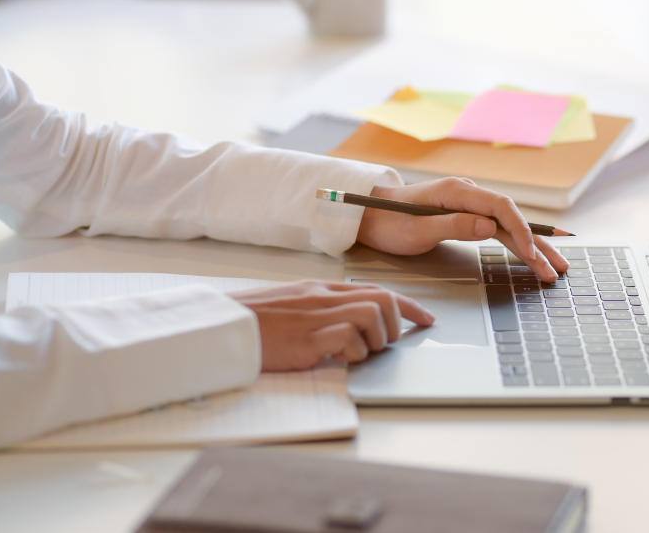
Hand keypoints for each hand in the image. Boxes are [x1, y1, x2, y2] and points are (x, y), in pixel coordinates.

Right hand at [230, 280, 434, 370]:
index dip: (407, 304)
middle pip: (382, 299)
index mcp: (319, 289)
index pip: (375, 290)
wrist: (222, 327)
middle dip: (396, 323)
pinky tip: (336, 358)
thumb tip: (348, 328)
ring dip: (374, 340)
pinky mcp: (307, 338)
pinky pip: (348, 338)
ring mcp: (315, 316)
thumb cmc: (251, 322)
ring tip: (355, 353)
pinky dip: (352, 352)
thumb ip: (319, 311)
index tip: (426, 318)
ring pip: (372, 315)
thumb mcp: (291, 307)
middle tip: (384, 344)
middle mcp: (322, 297)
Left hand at [356, 178, 569, 282]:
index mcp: (458, 192)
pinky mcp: (468, 215)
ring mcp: (470, 204)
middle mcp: (469, 194)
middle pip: (512, 218)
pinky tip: (533, 255)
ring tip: (553, 268)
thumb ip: (453, 226)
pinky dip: (517, 245)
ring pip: (509, 227)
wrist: (370, 215)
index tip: (531, 255)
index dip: (521, 232)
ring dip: (532, 247)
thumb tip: (488, 227)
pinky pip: (499, 230)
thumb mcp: (416, 229)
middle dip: (537, 244)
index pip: (501, 208)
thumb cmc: (388, 223)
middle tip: (556, 269)